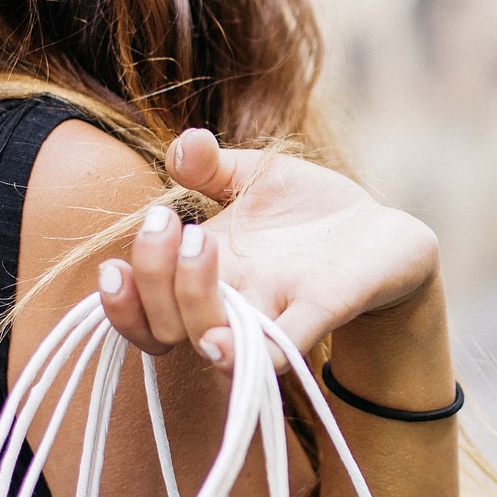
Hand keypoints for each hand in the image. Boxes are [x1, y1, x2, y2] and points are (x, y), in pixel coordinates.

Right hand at [95, 128, 441, 370]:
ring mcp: (274, 312)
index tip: (113, 268)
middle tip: (173, 225)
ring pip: (212, 337)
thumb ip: (211, 165)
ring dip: (191, 299)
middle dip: (154, 276)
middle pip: (165, 323)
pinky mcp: (321, 312)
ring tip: (200, 244)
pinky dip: (251, 352)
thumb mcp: (258, 177)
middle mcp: (231, 302)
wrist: (383, 234)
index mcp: (205, 272)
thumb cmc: (310, 212)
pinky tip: (224, 344)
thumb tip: (182, 145)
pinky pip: (280, 348)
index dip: (118, 302)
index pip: (142, 308)